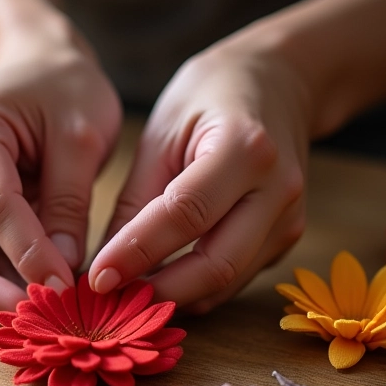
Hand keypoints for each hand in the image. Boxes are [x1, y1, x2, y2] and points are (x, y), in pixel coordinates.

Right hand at [0, 35, 121, 316]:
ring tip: (40, 313)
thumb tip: (61, 272)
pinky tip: (36, 290)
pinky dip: (0, 273)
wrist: (38, 59)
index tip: (62, 289)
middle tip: (28, 321)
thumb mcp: (81, 134)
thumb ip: (69, 202)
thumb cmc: (65, 85)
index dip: (25, 255)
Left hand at [88, 44, 310, 312]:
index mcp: (244, 148)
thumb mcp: (161, 132)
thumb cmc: (210, 95)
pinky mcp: (286, 236)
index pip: (184, 214)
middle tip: (111, 302)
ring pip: (228, 281)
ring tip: (128, 297)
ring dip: (176, 297)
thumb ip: (135, 199)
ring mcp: (290, 218)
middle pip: (216, 263)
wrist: (279, 83)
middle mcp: (277, 189)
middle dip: (159, 292)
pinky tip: (161, 282)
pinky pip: (236, 276)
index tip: (96, 278)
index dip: (137, 252)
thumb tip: (107, 263)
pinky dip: (196, 287)